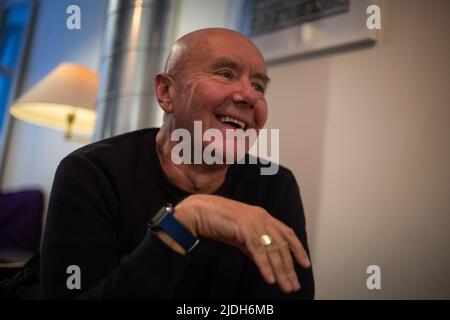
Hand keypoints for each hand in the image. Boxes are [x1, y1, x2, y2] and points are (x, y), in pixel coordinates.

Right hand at [174, 194, 310, 293]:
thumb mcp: (241, 235)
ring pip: (272, 250)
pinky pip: (258, 250)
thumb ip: (254, 245)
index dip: (297, 249)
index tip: (305, 264)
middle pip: (281, 245)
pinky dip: (265, 266)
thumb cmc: (218, 222)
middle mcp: (262, 217)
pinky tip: (269, 279)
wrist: (200, 212)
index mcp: (263, 216)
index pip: (287, 233)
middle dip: (289, 267)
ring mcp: (254, 222)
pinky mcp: (244, 228)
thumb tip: (266, 261)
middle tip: (294, 285)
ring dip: (280, 270)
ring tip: (285, 286)